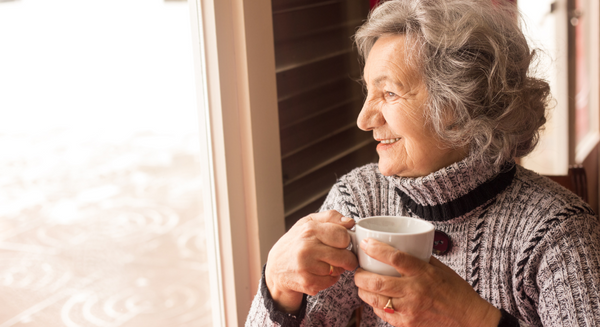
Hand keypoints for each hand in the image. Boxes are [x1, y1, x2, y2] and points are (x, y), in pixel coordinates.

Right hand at [265, 210, 358, 312]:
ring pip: (339, 271)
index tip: (342, 243)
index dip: (346, 240)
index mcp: (309, 229)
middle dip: (347, 258)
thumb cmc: (295, 242)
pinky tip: (319, 273)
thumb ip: (331, 217)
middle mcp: (307, 248)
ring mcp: (306, 267)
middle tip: (342, 257)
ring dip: (337, 269)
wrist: (276, 267)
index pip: (343, 236)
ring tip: (325, 263)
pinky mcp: (307, 283)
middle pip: (344, 256)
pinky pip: (331, 282)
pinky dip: (329, 279)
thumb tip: (350, 222)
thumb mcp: (309, 222)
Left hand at [354, 238, 500, 326]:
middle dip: (360, 275)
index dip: (376, 249)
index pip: (395, 257)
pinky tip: (375, 299)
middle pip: (376, 282)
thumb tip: (400, 247)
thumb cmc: (456, 291)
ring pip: (374, 299)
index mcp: (423, 273)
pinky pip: (382, 313)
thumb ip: (419, 259)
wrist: (469, 319)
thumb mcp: (440, 268)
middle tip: (358, 271)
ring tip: (362, 285)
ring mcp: (409, 310)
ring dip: (362, 291)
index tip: (366, 244)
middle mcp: (414, 291)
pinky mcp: (407, 324)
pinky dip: (374, 305)